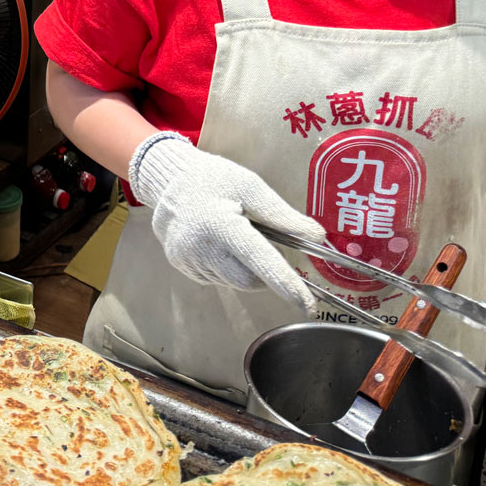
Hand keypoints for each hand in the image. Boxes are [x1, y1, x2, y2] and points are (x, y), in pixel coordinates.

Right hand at [130, 131, 326, 310]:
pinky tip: (219, 243)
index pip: (260, 260)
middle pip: (249, 279)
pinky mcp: (182, 266)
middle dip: (265, 271)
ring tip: (235, 236)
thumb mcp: (250, 187)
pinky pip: (217, 277)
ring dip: (245, 267)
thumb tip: (317, 237)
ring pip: (234, 281)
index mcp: (221, 223)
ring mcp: (188, 259)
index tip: (308, 305)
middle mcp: (201, 246)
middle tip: (263, 242)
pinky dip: (227, 266)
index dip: (287, 284)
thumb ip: (282, 215)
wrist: (169, 181)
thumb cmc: (212, 179)